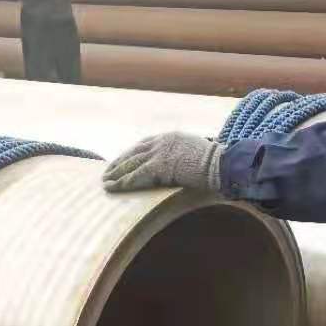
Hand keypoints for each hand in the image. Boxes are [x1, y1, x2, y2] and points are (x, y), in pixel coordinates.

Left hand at [102, 131, 223, 194]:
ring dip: (117, 174)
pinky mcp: (160, 165)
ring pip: (132, 163)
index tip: (121, 161)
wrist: (220, 164)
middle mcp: (162, 142)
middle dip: (119, 163)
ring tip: (105, 183)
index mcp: (170, 137)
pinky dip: (124, 182)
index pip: (144, 144)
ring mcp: (160, 152)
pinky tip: (115, 188)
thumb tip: (178, 169)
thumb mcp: (194, 155)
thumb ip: (182, 158)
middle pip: (134, 152)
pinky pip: (137, 175)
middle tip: (106, 173)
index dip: (130, 154)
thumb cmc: (213, 164)